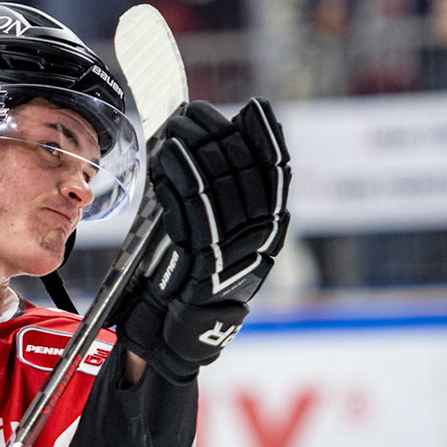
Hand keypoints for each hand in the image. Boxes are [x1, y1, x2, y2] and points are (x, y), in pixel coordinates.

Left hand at [116, 99, 290, 382]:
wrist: (176, 337)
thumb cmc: (188, 280)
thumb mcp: (212, 234)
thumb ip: (222, 197)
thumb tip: (220, 141)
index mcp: (270, 232)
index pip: (278, 175)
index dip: (269, 138)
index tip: (255, 109)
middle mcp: (260, 244)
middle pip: (247, 174)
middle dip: (220, 134)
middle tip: (194, 113)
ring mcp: (234, 256)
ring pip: (220, 188)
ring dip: (196, 149)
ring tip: (177, 127)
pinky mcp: (204, 267)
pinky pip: (193, 212)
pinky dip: (181, 180)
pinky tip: (167, 157)